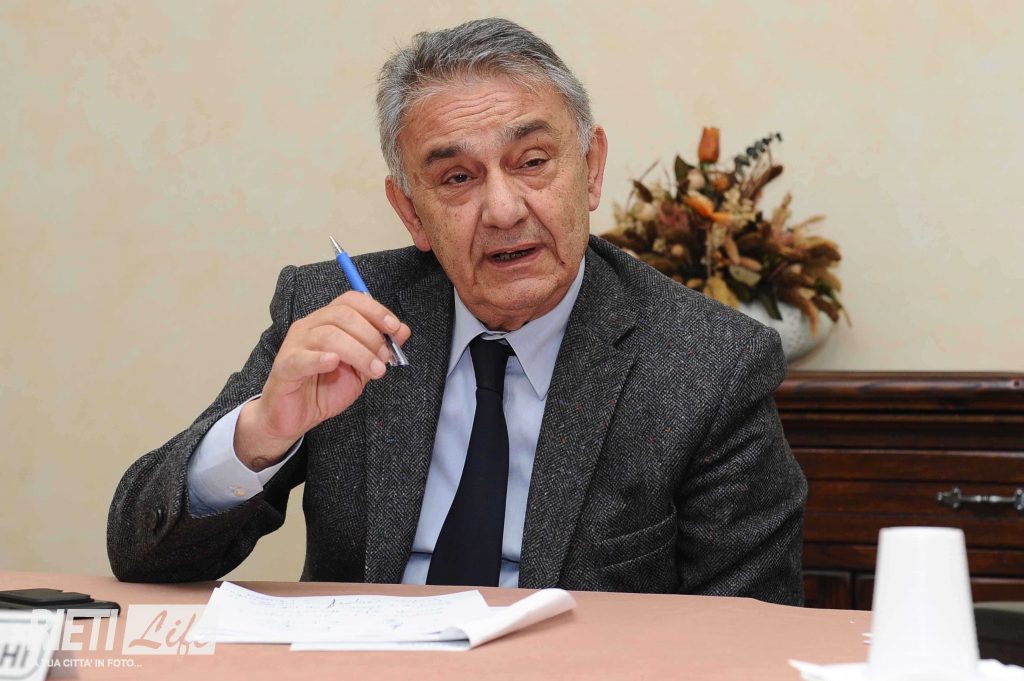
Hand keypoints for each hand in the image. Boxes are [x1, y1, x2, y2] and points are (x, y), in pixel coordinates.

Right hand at [234, 291, 410, 469]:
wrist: (295, 417)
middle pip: (342, 315)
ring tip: (374, 370)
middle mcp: (309, 327)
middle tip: (386, 358)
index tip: (395, 328)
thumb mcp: (360, 369)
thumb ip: (379, 348)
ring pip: (328, 335)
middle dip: (371, 335)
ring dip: (358, 352)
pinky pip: (302, 358)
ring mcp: (295, 345)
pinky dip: (320, 359)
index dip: (375, 310)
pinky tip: (335, 363)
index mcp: (327, 321)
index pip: (351, 301)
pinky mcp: (285, 368)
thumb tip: (403, 330)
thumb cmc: (324, 389)